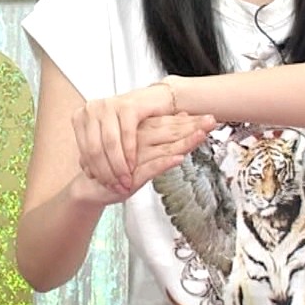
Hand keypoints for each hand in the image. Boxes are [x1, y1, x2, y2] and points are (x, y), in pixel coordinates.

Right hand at [70, 113, 215, 205]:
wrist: (92, 187)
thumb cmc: (118, 168)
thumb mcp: (143, 151)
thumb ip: (162, 135)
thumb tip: (183, 116)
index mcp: (141, 132)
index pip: (168, 123)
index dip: (190, 120)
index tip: (210, 117)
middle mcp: (138, 140)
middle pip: (169, 131)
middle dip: (192, 126)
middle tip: (212, 121)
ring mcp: (135, 157)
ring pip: (162, 146)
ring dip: (183, 141)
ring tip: (201, 135)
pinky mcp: (131, 175)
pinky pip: (149, 167)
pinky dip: (164, 163)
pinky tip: (178, 159)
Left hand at [71, 83, 179, 192]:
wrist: (154, 101)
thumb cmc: (129, 121)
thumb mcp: (108, 136)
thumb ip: (96, 152)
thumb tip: (88, 173)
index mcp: (81, 116)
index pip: (85, 150)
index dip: (96, 171)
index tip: (106, 184)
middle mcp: (92, 108)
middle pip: (95, 148)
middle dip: (107, 172)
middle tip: (117, 186)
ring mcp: (109, 105)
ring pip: (110, 143)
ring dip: (119, 166)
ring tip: (125, 180)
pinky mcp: (128, 105)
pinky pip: (127, 135)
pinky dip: (130, 153)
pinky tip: (133, 165)